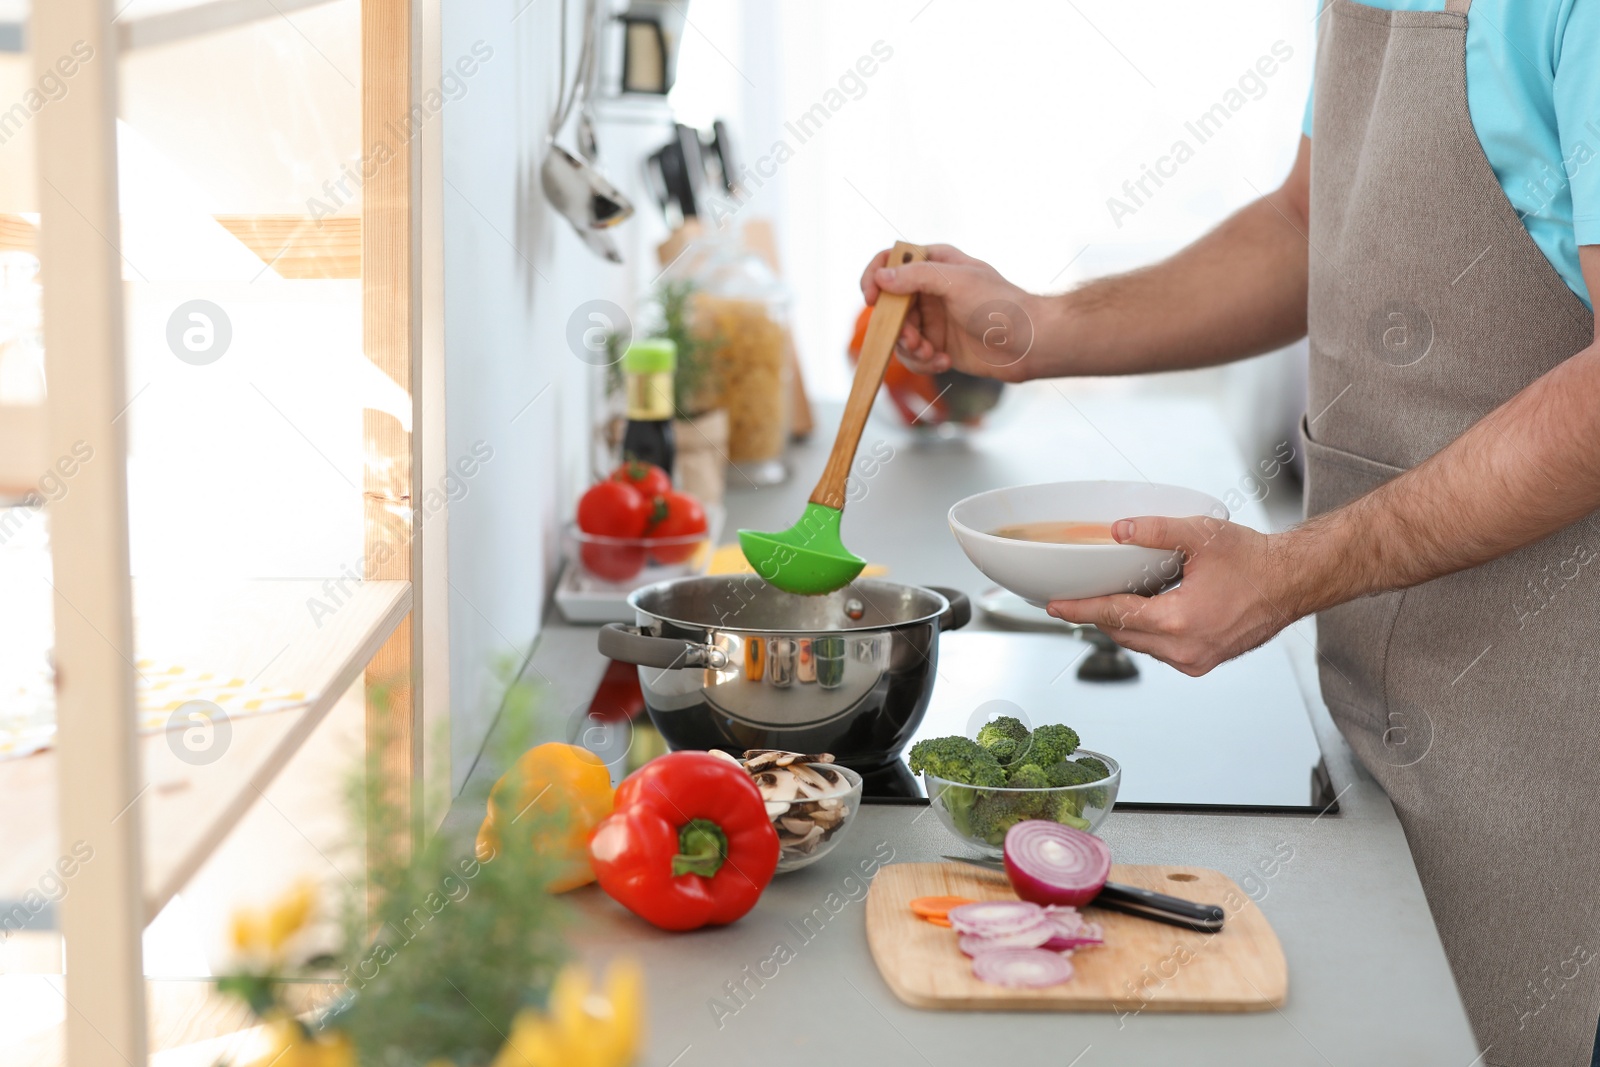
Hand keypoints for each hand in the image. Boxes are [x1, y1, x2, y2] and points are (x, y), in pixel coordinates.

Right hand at [859, 243, 1039, 382]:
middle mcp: (930, 289)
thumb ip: (916, 277)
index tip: (871, 299)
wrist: (1030, 343)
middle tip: (913, 339)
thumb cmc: (1000, 305)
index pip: (891, 262)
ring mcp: (933, 319)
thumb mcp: (957, 282)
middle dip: (896, 326)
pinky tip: (945, 362)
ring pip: (899, 334)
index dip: (875, 277)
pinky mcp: (939, 345)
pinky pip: (914, 355)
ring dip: (910, 348)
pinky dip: (924, 361)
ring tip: (932, 353)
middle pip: (890, 305)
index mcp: (935, 263)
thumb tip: (880, 277)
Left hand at [1045, 516, 1301, 676]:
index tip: (1053, 606)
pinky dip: (1148, 632)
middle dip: (1098, 616)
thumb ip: (1155, 530)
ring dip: (1124, 625)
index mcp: (1179, 621)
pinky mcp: (1204, 662)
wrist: (1293, 582)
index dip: (1079, 609)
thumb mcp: (1201, 535)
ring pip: (1141, 645)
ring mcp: (1195, 660)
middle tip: (1075, 599)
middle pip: (1123, 634)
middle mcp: (1185, 649)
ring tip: (1112, 599)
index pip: (1114, 615)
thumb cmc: (1254, 560)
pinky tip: (1147, 611)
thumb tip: (1117, 530)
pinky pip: (1161, 650)